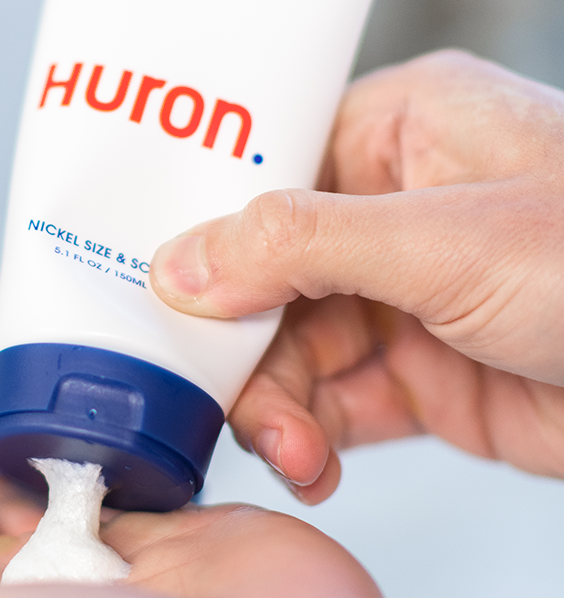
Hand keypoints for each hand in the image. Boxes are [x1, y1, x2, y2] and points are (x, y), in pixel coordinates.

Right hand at [150, 50, 563, 502]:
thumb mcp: (444, 241)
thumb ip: (299, 248)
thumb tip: (177, 265)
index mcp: (395, 132)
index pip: (261, 172)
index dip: (204, 230)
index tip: (154, 288)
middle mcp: (388, 209)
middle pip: (262, 274)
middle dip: (243, 344)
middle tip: (230, 399)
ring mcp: (402, 295)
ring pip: (288, 347)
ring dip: (273, 404)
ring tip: (291, 451)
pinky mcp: (420, 374)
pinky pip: (331, 403)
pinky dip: (310, 437)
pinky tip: (313, 464)